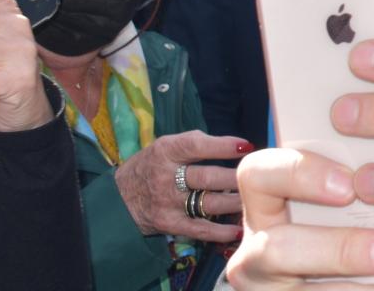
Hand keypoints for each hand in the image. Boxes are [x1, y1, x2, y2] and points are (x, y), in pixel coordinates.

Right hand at [113, 130, 248, 241]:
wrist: (117, 199)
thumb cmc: (150, 166)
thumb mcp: (165, 146)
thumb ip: (195, 143)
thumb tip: (235, 144)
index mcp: (165, 151)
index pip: (196, 146)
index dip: (222, 145)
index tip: (246, 146)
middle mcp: (166, 177)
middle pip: (207, 177)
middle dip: (235, 178)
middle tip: (256, 177)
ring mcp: (167, 203)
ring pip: (208, 203)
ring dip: (234, 202)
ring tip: (253, 200)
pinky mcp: (169, 224)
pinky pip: (199, 229)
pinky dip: (220, 231)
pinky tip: (237, 229)